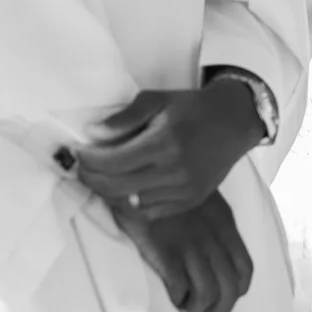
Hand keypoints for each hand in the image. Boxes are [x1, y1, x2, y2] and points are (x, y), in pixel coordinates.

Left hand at [62, 80, 262, 217]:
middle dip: (91, 179)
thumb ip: (124, 118)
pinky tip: (127, 187)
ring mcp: (184, 190)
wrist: (234, 121)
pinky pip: (151, 211)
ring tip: (102, 177)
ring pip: (131, 202)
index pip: (113, 161)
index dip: (88, 160)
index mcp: (164, 141)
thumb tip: (92, 134)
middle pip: (117, 186)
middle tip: (81, 168)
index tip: (77, 153)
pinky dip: (133, 202)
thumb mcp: (157, 100)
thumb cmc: (191, 107)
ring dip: (110, 191)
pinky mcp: (190, 201)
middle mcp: (174, 170)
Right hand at [115, 194, 255, 311]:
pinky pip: (179, 288)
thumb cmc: (165, 183)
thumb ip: (211, 221)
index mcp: (223, 224)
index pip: (245, 270)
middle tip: (202, 309)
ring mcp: (187, 245)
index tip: (221, 294)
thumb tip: (214, 250)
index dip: (236, 290)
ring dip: (195, 305)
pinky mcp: (163, 250)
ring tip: (183, 302)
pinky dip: (176, 297)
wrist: (137, 169)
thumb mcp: (201, 196)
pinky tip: (168, 292)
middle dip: (218, 308)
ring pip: (206, 293)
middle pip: (229, 289)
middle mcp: (211, 238)